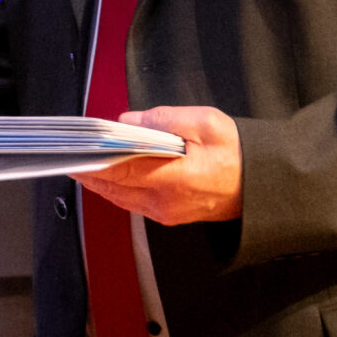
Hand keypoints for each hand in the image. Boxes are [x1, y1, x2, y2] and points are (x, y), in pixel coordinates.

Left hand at [77, 105, 243, 224]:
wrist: (263, 184)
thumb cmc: (239, 153)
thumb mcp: (204, 122)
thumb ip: (161, 120)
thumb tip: (128, 122)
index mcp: (172, 179)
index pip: (118, 170)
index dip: (92, 162)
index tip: (73, 153)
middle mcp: (164, 202)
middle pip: (113, 188)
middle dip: (91, 171)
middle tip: (73, 155)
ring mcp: (166, 213)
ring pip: (121, 198)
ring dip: (103, 182)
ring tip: (87, 162)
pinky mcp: (170, 216)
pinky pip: (134, 204)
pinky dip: (119, 189)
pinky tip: (113, 175)